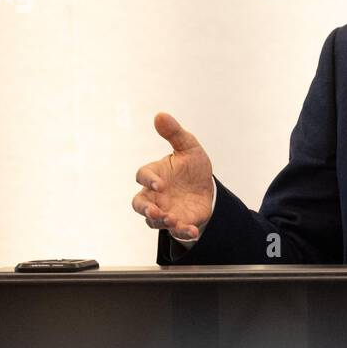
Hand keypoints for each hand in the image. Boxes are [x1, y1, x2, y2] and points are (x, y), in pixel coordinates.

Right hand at [131, 112, 214, 241]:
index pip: (143, 176)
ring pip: (153, 220)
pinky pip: (176, 231)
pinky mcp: (178, 222)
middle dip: (145, 208)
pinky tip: (192, 230)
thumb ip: (174, 133)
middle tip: (155, 211)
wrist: (207, 187)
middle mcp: (154, 195)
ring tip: (172, 220)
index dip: (148, 180)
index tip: (158, 184)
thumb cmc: (191, 167)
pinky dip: (182, 232)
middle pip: (139, 204)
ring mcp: (164, 210)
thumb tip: (160, 115)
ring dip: (161, 221)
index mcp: (155, 174)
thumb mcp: (189, 148)